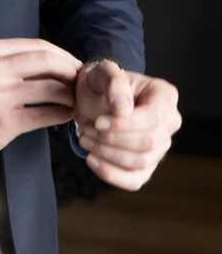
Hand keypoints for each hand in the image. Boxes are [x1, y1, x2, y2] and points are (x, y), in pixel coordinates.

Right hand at [0, 38, 81, 167]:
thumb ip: (9, 60)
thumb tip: (50, 60)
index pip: (37, 45)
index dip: (61, 54)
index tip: (71, 63)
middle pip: (48, 61)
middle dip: (70, 70)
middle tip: (79, 79)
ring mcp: (0, 96)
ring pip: (51, 88)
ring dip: (70, 95)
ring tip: (74, 99)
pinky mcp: (7, 122)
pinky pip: (46, 114)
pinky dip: (62, 114)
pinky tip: (65, 115)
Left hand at [75, 60, 180, 190]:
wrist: (92, 98)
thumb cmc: (100, 83)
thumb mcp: (102, 73)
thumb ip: (113, 83)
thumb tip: (123, 109)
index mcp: (165, 96)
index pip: (153, 118)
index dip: (125, 125)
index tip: (97, 122)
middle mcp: (169, 122)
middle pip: (149, 143)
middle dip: (113, 140)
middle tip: (86, 131)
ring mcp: (160, 146)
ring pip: (142, 163)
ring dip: (109, 155)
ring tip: (85, 140)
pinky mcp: (147, 165)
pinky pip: (135, 180)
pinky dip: (112, 174)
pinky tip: (92, 160)